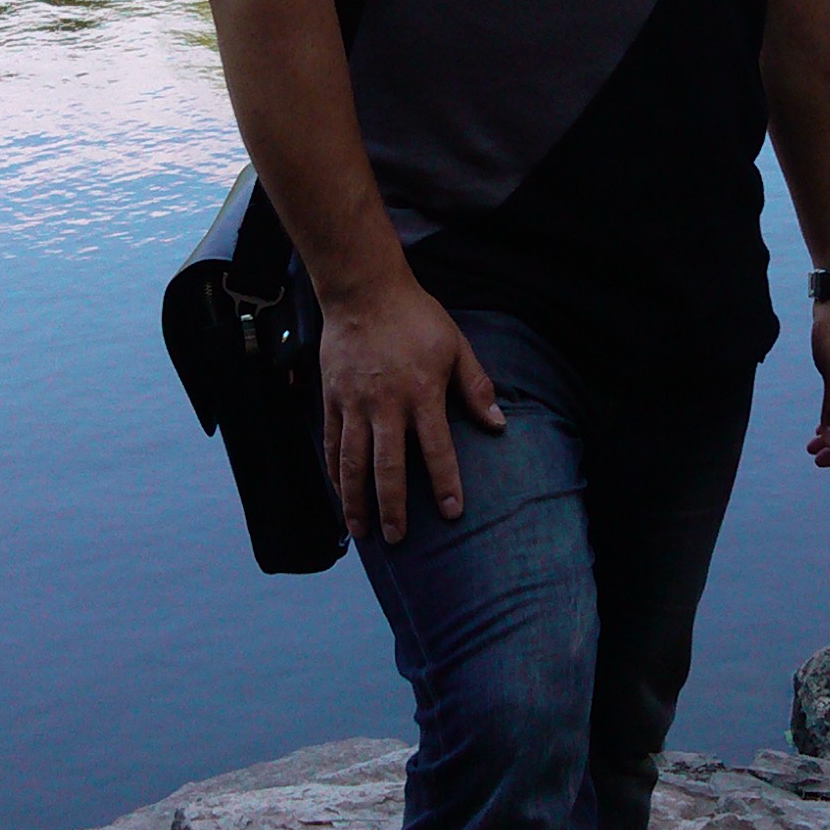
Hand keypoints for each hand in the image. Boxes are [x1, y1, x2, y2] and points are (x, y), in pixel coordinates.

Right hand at [319, 274, 503, 545]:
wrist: (363, 290)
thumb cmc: (415, 317)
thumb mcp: (455, 346)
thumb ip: (475, 387)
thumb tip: (498, 423)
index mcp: (422, 393)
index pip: (436, 449)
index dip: (446, 483)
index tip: (452, 513)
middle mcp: (385, 404)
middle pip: (387, 467)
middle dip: (392, 507)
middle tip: (397, 538)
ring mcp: (354, 403)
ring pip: (352, 462)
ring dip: (356, 499)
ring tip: (361, 530)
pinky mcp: (331, 398)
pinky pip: (332, 442)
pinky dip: (335, 471)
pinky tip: (339, 492)